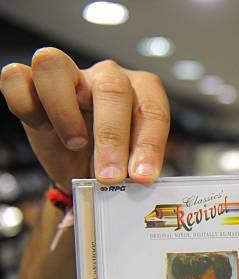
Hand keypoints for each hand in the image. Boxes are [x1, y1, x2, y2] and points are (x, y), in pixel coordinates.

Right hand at [0, 47, 169, 191]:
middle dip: (112, 138)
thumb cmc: (110, 159)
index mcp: (142, 90)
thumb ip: (135, 168)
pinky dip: (27, 107)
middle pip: (111, 88)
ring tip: (75, 144)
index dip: (149, 145)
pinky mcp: (31, 84)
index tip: (142, 177)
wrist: (83, 166)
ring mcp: (68, 74)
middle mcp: (107, 75)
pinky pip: (16, 78)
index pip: (152, 109)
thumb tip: (137, 183)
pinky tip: (44, 129)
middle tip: (110, 176)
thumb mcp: (130, 165)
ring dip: (64, 113)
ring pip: (54, 65)